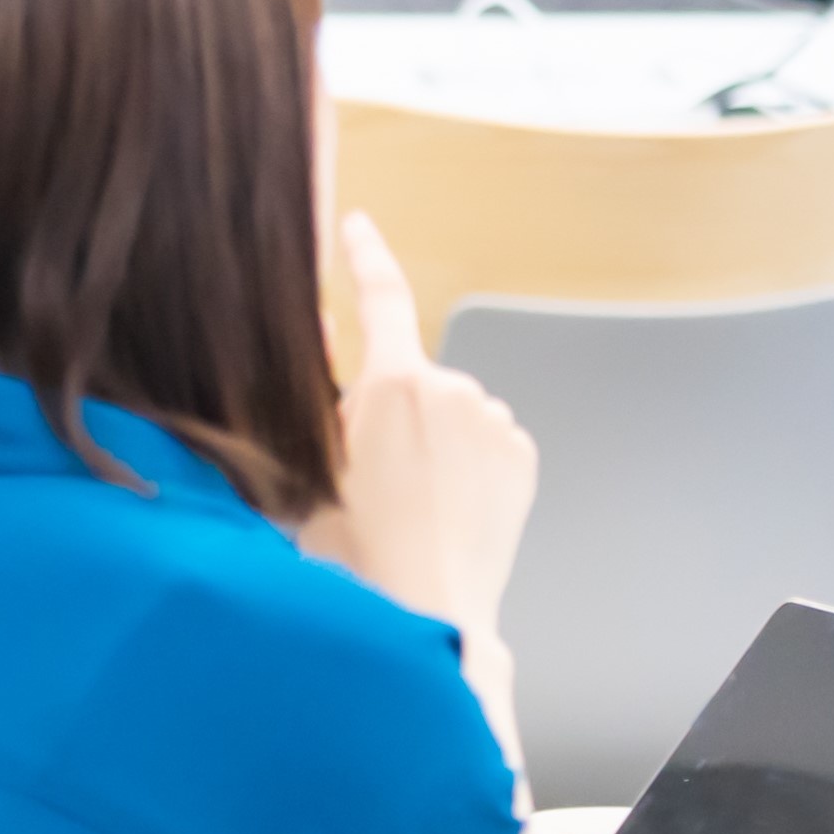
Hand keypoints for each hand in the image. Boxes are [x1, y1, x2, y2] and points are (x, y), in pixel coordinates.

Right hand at [304, 215, 537, 631]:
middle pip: (411, 377)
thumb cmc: (358, 550)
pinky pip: (486, 440)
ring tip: (413, 501)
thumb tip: (321, 327)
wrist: (427, 607)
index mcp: (391, 385)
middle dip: (393, 407)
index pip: (380, 297)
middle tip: (372, 474)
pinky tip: (448, 505)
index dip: (366, 255)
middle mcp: (452, 390)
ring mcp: (494, 421)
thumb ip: (314, 388)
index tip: (359, 226)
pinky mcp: (522, 453)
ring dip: (434, 437)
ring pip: (452, 412)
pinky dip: (469, 461)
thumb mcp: (311, 464)